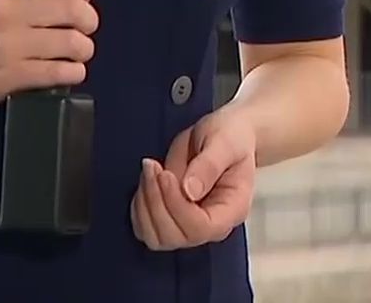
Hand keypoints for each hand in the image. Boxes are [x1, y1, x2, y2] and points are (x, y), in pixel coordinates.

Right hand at [0, 0, 108, 110]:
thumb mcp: (9, 2)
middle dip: (90, 21)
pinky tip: (67, 70)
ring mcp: (11, 46)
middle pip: (73, 9)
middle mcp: (10, 13)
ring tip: (76, 52)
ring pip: (72, 43)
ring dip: (84, 50)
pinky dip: (74, 72)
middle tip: (84, 28)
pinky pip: (61, 72)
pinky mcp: (13, 76)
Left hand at [131, 108, 256, 249]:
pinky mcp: (171, 217)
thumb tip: (190, 191)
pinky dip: (138, 207)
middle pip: (175, 237)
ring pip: (156, 237)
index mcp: (232, 209)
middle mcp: (211, 224)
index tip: (165, 175)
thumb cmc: (231, 136)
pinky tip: (147, 181)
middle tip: (153, 167)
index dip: (176, 205)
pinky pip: (145, 228)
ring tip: (150, 170)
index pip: (200, 228)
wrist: (225, 133)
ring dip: (144, 204)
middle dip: (156, 202)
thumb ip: (209, 165)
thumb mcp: (224, 143)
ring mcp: (189, 224)